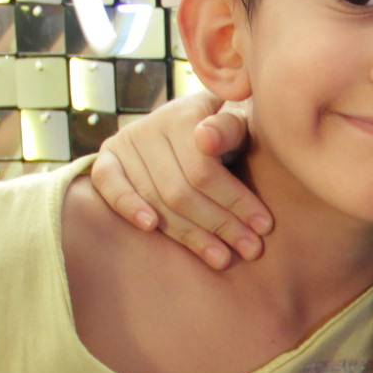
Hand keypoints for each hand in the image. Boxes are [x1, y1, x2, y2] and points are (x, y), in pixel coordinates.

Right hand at [86, 90, 266, 268]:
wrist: (192, 120)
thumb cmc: (226, 129)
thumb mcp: (239, 122)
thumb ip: (229, 129)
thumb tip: (205, 138)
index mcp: (187, 114)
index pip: (206, 170)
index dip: (236, 201)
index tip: (264, 226)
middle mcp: (153, 126)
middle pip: (182, 191)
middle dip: (221, 224)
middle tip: (251, 249)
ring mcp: (128, 141)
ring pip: (156, 198)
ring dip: (190, 234)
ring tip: (222, 258)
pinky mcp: (108, 157)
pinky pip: (108, 184)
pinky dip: (127, 205)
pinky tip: (150, 227)